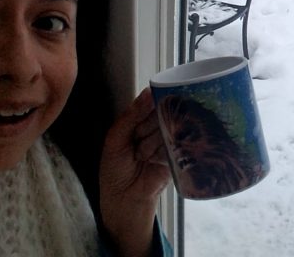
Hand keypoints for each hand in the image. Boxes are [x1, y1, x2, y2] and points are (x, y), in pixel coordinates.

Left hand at [99, 87, 171, 256]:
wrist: (123, 200)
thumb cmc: (115, 170)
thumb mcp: (115, 139)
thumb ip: (131, 116)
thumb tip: (148, 93)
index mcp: (140, 119)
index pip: (152, 100)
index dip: (153, 100)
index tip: (155, 100)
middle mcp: (156, 127)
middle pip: (162, 113)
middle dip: (149, 126)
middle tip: (137, 141)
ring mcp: (168, 140)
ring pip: (169, 129)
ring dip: (153, 143)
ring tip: (142, 156)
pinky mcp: (178, 155)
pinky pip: (176, 145)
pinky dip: (163, 152)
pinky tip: (152, 160)